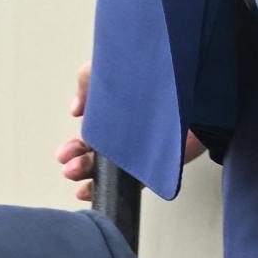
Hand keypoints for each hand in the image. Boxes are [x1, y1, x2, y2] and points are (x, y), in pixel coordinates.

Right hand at [55, 62, 199, 207]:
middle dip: (76, 161)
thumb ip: (89, 81)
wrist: (195, 85)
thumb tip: (76, 111)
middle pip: (94, 155)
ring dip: (87, 174)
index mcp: (116, 114)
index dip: (73, 147)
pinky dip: (109, 188)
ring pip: (107, 170)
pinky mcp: (156, 164)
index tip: (63, 154)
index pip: (90, 137)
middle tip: (68, 165)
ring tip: (76, 173)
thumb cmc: (158, 74)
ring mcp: (140, 150)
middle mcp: (126, 134)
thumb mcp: (115, 67)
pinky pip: (130, 182)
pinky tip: (90, 190)